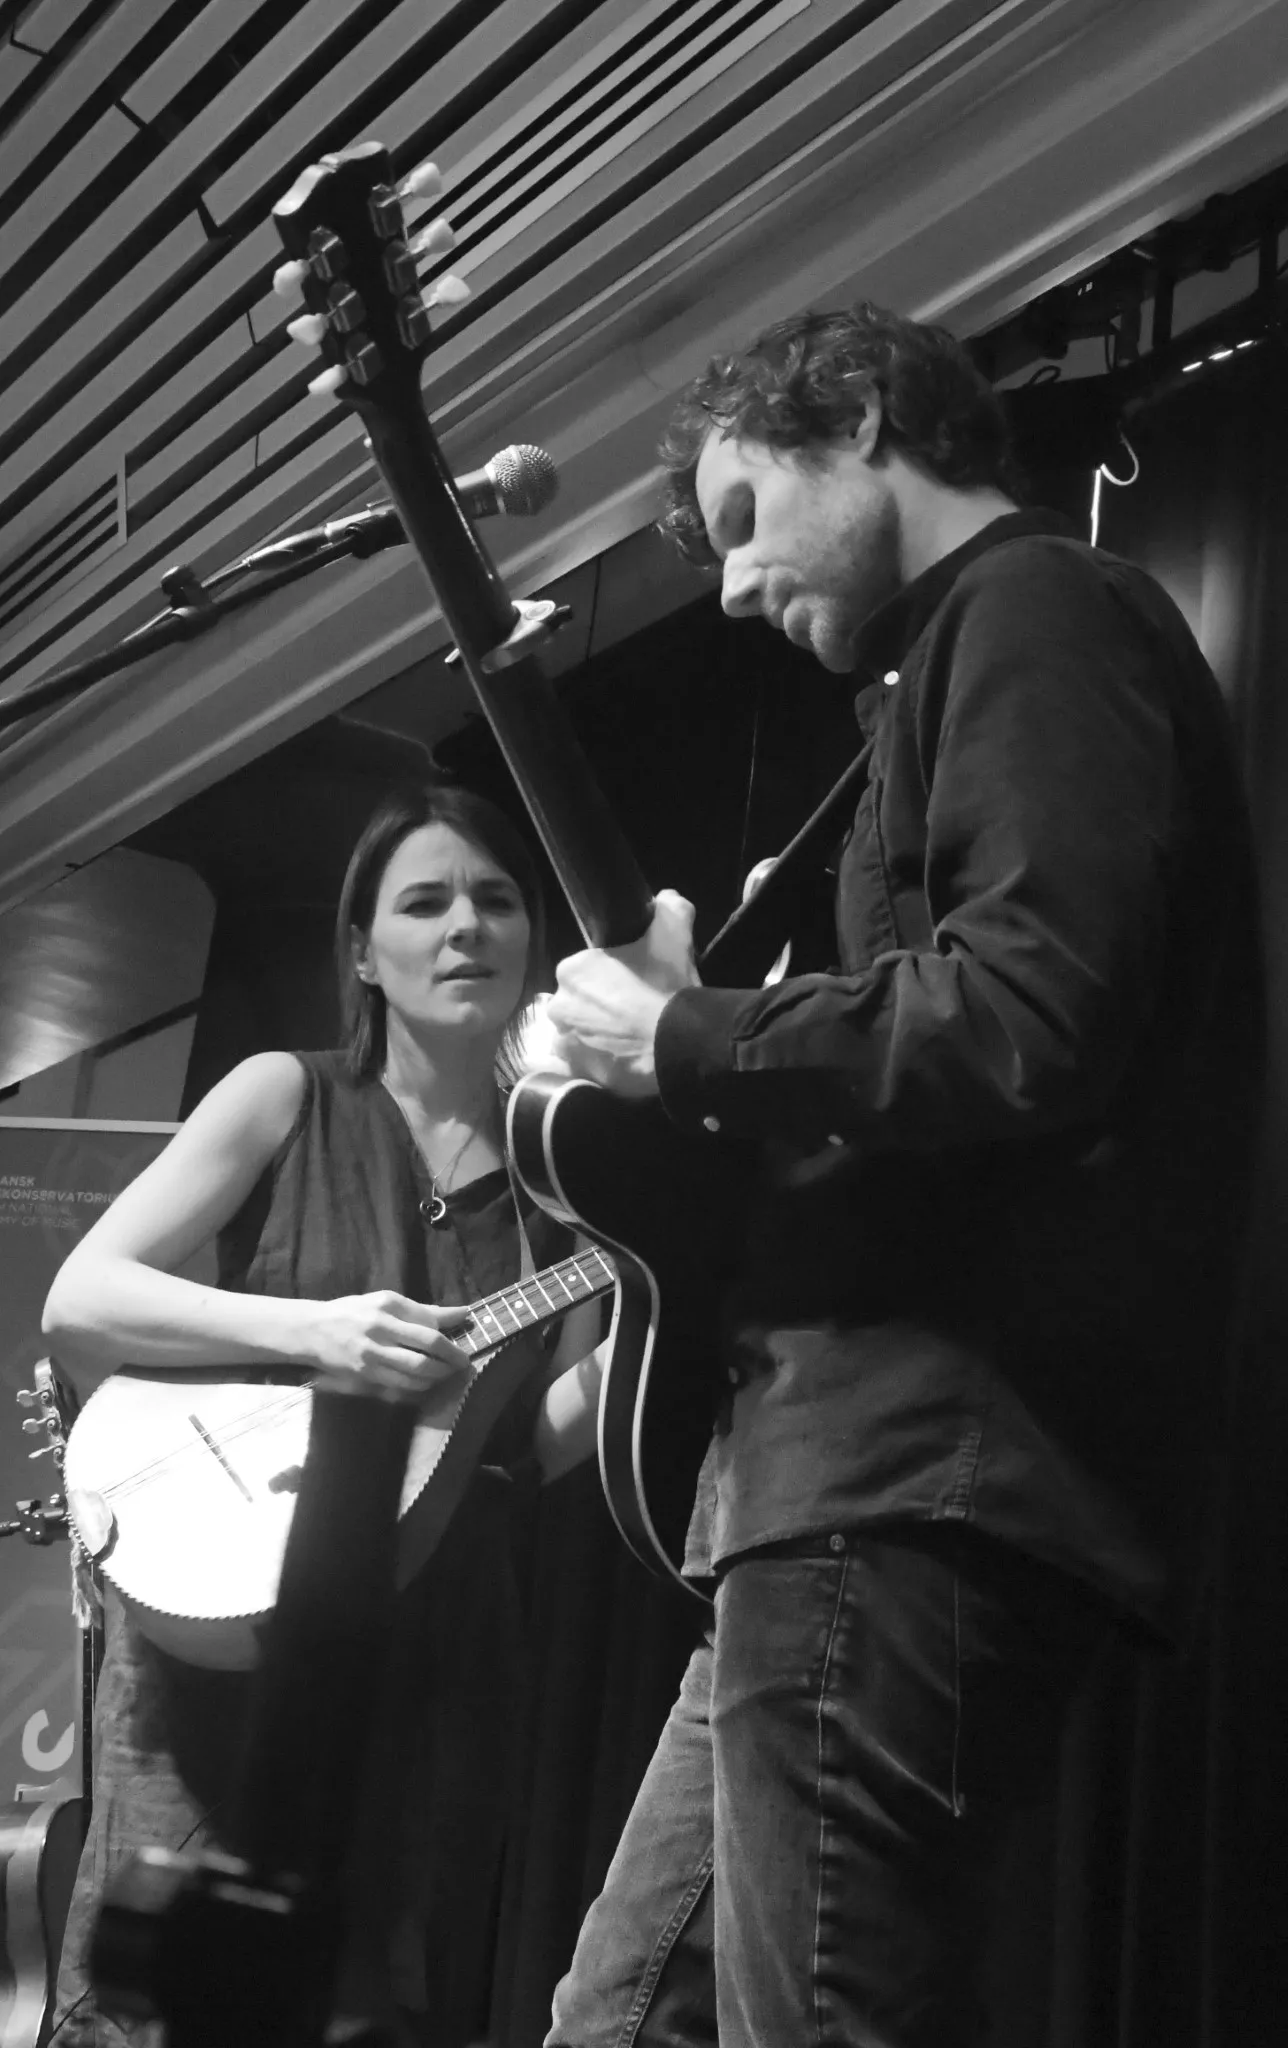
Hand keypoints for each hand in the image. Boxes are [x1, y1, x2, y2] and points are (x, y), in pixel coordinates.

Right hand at [308, 1291, 474, 1399]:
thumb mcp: (384, 1301)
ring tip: (448, 1373)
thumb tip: (460, 1312)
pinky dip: (419, 1386)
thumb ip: (421, 1310)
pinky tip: (427, 1382)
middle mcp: (381, 1327)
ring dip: (439, 1374)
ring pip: (417, 1369)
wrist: (312, 1331)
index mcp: (387, 1305)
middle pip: (428, 1345)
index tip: (466, 1330)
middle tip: (464, 1362)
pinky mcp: (366, 1374)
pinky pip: (401, 1385)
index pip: (429, 1320)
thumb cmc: (352, 1312)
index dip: (452, 1328)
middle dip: (452, 1356)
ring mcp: (373, 1353)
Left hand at [546, 890, 698, 1097]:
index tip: (632, 983)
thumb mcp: (674, 932)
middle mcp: (558, 1006)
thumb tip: (666, 899)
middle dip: (599, 1005)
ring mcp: (565, 1043)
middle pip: (579, 1002)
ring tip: (629, 1037)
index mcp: (571, 970)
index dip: (609, 976)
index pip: (585, 970)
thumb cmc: (667, 986)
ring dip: (596, 1033)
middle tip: (632, 1010)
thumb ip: (669, 906)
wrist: (679, 1043)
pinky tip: (624, 1057)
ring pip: (580, 1032)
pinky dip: (600, 1060)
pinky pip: (585, 1062)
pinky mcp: (578, 1073)